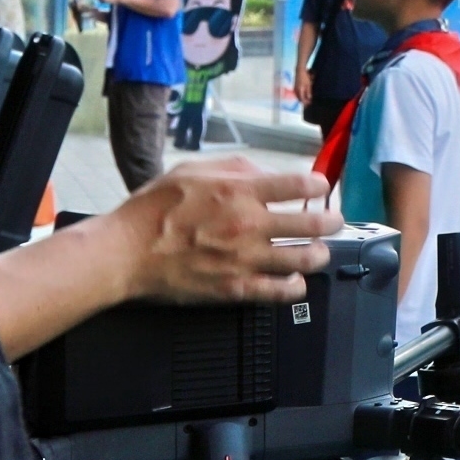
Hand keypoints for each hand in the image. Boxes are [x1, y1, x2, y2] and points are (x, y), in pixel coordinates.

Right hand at [115, 156, 335, 305]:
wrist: (126, 252)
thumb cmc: (153, 209)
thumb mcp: (192, 169)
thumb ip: (234, 167)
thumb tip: (267, 172)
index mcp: (240, 191)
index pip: (299, 184)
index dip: (318, 185)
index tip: (320, 187)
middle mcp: (249, 224)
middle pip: (313, 223)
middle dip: (331, 221)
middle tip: (334, 220)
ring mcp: (245, 259)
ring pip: (306, 258)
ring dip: (319, 253)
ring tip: (318, 250)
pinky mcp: (236, 288)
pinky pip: (281, 292)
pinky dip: (296, 286)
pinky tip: (296, 280)